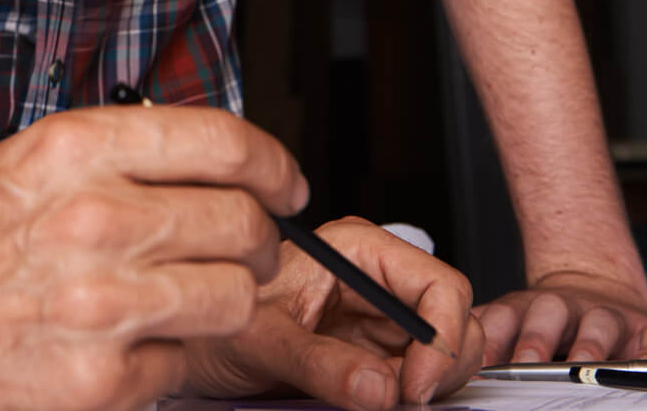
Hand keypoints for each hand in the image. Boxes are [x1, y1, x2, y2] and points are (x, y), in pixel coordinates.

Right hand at [0, 105, 307, 409]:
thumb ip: (118, 158)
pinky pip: (184, 363)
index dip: (274, 165)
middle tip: (245, 250)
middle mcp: (95, 218)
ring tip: (189, 300)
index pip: (223, 142)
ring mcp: (103, 304)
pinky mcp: (103, 380)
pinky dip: (166, 361)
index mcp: (75, 151)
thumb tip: (218, 167)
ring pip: (234, 296)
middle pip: (244, 222)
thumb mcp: (27, 168)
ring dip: (225, 301)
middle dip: (258, 240)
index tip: (284, 184)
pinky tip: (122, 347)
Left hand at [181, 217, 482, 408]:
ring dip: (425, 387)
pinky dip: (411, 398)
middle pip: (452, 322)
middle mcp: (375, 280)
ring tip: (375, 400)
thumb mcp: (260, 342)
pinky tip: (377, 401)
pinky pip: (418, 379)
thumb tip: (380, 389)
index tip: (418, 385)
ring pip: (443, 356)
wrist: (194, 352)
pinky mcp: (375, 356)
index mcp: (356, 251)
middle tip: (403, 402)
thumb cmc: (214, 326)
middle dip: (440, 367)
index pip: (439, 285)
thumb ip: (320, 365)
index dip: (442, 337)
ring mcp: (379, 321)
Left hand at [477, 267, 646, 363]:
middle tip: (526, 366)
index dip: (489, 340)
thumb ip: (485, 339)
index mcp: (524, 309)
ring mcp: (606, 315)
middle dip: (535, 341)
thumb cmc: (549, 321)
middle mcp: (564, 307)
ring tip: (584, 366)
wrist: (598, 285)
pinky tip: (646, 365)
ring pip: (598, 324)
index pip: (501, 319)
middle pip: (548, 316)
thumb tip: (448, 364)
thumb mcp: (510, 323)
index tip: (479, 365)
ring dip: (590, 345)